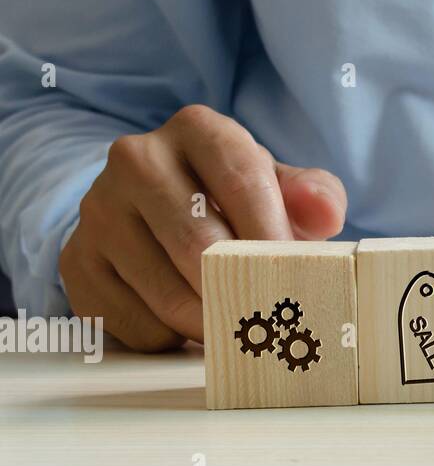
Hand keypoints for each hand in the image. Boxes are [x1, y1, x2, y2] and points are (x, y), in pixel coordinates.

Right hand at [60, 105, 346, 350]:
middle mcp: (136, 159)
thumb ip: (312, 195)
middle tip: (272, 318)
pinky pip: (132, 321)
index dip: (273, 236)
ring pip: (165, 291)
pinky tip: (188, 323)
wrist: (153, 207)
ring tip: (238, 325)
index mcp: (197, 129)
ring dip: (210, 322)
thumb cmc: (231, 196)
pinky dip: (171, 336)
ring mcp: (99, 210)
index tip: (295, 275)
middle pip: (198, 243)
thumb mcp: (276, 184)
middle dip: (242, 289)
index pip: (242, 182)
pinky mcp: (77, 260)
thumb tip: (325, 213)